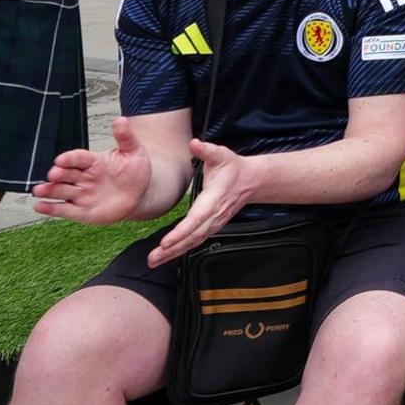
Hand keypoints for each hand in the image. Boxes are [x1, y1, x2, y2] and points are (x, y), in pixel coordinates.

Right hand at [35, 118, 158, 225]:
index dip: (70, 158)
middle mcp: (83, 177)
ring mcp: (81, 194)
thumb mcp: (133, 151)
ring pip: (61, 191)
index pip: (79, 158)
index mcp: (94, 161)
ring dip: (49, 191)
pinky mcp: (82, 211)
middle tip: (52, 174)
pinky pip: (65, 210)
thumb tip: (121, 120)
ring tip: (38, 190)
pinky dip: (51, 209)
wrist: (140, 193)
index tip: (61, 160)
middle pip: (66, 175)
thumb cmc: (134, 170)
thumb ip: (125, 137)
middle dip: (58, 174)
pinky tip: (39, 207)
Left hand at [149, 138, 263, 263]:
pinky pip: (195, 242)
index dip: (181, 231)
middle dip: (172, 249)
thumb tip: (194, 144)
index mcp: (214, 199)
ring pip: (193, 242)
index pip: (196, 219)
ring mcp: (213, 224)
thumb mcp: (221, 154)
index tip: (166, 242)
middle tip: (153, 257)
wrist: (251, 181)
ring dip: (173, 253)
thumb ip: (207, 150)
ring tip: (154, 261)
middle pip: (192, 236)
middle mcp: (213, 216)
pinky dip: (180, 251)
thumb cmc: (233, 168)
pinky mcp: (211, 228)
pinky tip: (166, 256)